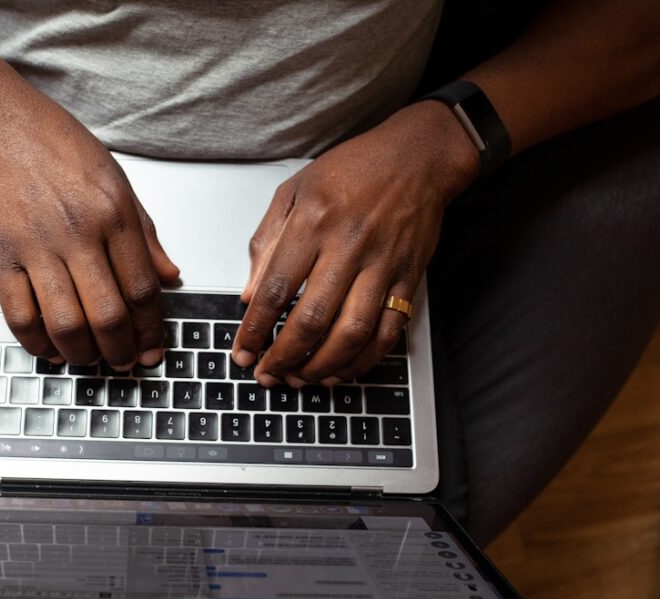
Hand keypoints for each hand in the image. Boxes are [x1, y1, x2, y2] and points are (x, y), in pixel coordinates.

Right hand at [0, 75, 178, 369]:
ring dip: (82, 354)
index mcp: (113, 213)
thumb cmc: (50, 140)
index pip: (142, 289)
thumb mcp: (114, 176)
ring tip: (88, 358)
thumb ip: (144, 232)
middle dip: (121, 351)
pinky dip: (37, 342)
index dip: (150, 329)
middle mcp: (79, 233)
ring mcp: (36, 246)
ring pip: (67, 324)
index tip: (151, 347)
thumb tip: (170, 274)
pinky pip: (20, 315)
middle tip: (123, 362)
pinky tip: (48, 348)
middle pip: (110, 315)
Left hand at [231, 101, 478, 386]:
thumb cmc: (352, 170)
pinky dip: (363, 360)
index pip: (277, 288)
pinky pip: (388, 331)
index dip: (256, 328)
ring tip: (300, 379)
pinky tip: (340, 371)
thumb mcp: (295, 191)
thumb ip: (267, 242)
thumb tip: (250, 296)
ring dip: (322, 365)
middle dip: (284, 356)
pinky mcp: (409, 279)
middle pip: (312, 318)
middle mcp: (349, 245)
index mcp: (314, 222)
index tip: (242, 352)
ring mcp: (383, 265)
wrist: (417, 157)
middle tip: (266, 374)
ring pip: (352, 332)